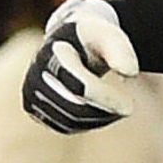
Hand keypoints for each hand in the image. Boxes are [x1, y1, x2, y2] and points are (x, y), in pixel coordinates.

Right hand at [22, 0, 138, 133]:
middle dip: (105, 111)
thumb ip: (121, 51)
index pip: (80, 86)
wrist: (69, 42)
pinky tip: (104, 113)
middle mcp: (36, 74)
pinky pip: (64, 126)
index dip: (106, 98)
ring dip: (99, 119)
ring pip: (70, 121)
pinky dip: (88, 124)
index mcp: (54, 52)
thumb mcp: (111, 36)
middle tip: (129, 109)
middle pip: (74, 107)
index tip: (130, 107)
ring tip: (120, 108)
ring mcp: (32, 93)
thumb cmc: (94, 39)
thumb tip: (130, 73)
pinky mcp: (35, 109)